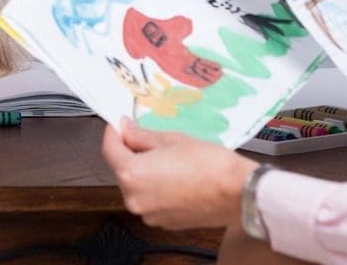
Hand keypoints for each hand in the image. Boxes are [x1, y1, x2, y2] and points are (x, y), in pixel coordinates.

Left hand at [101, 118, 256, 230]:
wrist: (237, 192)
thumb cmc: (210, 165)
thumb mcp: (172, 140)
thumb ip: (142, 136)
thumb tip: (126, 130)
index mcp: (132, 175)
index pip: (109, 150)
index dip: (113, 133)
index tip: (118, 124)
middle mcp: (135, 199)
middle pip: (122, 170)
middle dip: (131, 153)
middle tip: (148, 138)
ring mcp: (149, 214)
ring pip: (137, 186)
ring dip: (144, 171)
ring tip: (168, 158)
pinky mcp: (163, 222)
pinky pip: (151, 200)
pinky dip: (157, 187)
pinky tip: (176, 175)